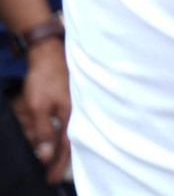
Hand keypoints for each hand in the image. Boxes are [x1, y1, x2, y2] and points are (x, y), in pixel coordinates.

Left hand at [12, 39, 68, 183]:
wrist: (49, 53)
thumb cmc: (45, 78)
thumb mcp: (38, 107)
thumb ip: (43, 132)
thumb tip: (46, 155)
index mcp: (70, 116)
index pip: (65, 147)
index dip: (58, 165)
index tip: (51, 179)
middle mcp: (76, 112)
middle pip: (70, 142)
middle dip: (62, 160)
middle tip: (54, 174)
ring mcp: (75, 104)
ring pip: (68, 131)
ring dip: (61, 146)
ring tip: (54, 159)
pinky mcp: (70, 98)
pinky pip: (67, 121)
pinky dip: (62, 132)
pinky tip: (60, 134)